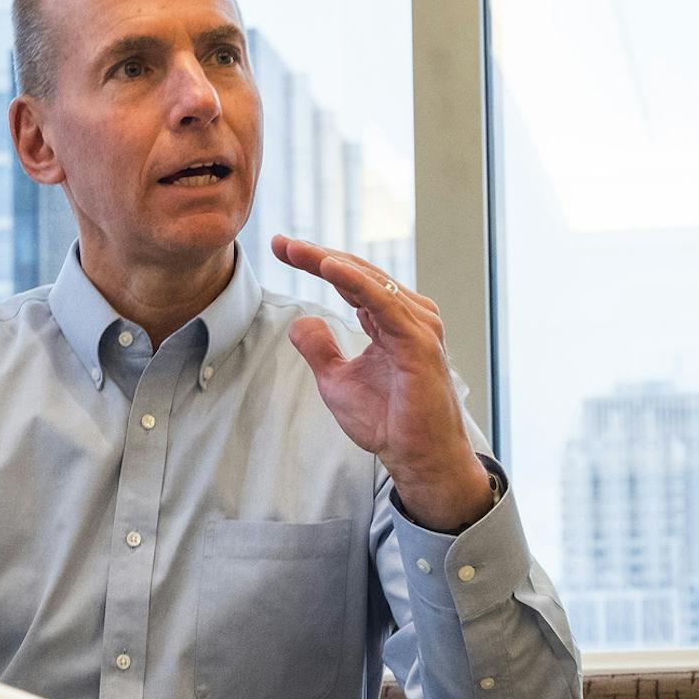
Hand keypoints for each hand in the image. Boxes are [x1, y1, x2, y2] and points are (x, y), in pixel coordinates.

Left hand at [274, 234, 493, 531]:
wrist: (417, 457)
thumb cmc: (387, 422)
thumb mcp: (337, 381)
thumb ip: (320, 349)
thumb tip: (302, 319)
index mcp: (390, 321)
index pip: (350, 281)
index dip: (315, 262)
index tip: (281, 248)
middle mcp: (408, 316)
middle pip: (358, 274)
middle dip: (317, 255)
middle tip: (281, 242)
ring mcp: (417, 326)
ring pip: (369, 282)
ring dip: (332, 262)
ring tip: (298, 249)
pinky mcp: (418, 342)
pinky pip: (383, 303)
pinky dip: (355, 283)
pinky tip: (329, 267)